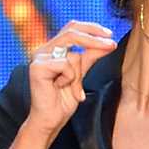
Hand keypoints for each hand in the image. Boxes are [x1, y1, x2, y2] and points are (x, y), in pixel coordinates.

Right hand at [27, 21, 116, 140]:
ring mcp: (39, 57)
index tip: (110, 35)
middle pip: (72, 32)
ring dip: (79, 74)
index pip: (72, 28)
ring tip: (72, 88)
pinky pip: (65, 65)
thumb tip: (107, 43)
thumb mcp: (81, 75)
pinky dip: (69, 79)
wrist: (51, 120)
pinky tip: (60, 88)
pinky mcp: (37, 66)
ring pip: (72, 54)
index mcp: (52, 49)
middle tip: (111, 44)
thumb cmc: (62, 101)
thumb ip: (90, 57)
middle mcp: (44, 50)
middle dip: (94, 38)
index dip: (91, 28)